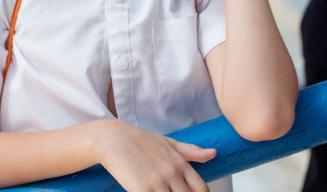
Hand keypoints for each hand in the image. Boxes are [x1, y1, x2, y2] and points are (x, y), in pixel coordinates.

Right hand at [98, 120, 215, 191]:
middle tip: (171, 191)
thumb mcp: (169, 143)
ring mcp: (158, 183)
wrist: (113, 139)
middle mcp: (172, 173)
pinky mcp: (142, 190)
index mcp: (181, 163)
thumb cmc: (140, 141)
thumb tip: (213, 154)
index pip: (201, 189)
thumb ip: (191, 151)